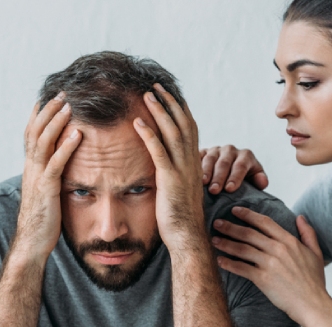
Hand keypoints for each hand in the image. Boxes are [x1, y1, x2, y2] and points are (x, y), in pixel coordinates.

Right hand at [14, 92, 81, 260]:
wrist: (32, 243)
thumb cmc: (42, 219)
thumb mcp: (45, 192)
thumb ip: (50, 176)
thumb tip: (59, 166)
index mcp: (30, 167)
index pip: (31, 134)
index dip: (38, 115)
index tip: (48, 97)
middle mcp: (31, 168)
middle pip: (36, 131)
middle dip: (48, 110)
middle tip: (61, 93)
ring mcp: (37, 177)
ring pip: (43, 142)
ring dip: (56, 122)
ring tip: (68, 105)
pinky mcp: (47, 189)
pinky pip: (56, 163)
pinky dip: (66, 147)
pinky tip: (78, 134)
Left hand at [133, 84, 205, 252]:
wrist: (187, 236)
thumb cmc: (180, 217)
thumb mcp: (179, 189)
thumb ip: (175, 173)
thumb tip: (164, 166)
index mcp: (194, 162)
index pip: (189, 127)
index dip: (179, 108)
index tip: (168, 94)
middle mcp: (191, 162)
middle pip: (182, 123)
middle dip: (169, 102)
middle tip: (155, 86)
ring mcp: (182, 169)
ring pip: (172, 132)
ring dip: (159, 111)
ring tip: (147, 94)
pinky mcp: (169, 179)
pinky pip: (159, 151)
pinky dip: (149, 135)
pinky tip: (137, 122)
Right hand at [200, 145, 267, 194]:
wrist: (231, 171)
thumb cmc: (244, 179)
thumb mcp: (255, 179)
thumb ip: (260, 180)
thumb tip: (262, 182)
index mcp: (246, 156)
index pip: (240, 166)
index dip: (235, 177)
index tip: (230, 189)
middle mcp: (230, 150)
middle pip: (224, 163)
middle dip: (219, 177)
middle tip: (214, 191)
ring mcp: (215, 150)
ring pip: (210, 159)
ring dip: (206, 172)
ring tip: (203, 184)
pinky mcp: (203, 152)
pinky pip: (198, 156)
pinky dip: (195, 164)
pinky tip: (192, 174)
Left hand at [211, 208, 328, 324]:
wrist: (312, 304)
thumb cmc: (314, 282)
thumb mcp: (316, 253)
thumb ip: (308, 233)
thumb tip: (300, 217)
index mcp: (289, 241)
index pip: (264, 222)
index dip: (248, 215)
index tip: (235, 210)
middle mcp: (278, 249)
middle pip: (249, 233)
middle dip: (230, 227)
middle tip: (217, 223)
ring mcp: (269, 264)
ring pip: (242, 249)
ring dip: (226, 243)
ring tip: (214, 240)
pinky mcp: (263, 279)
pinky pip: (241, 268)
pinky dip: (229, 264)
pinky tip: (219, 261)